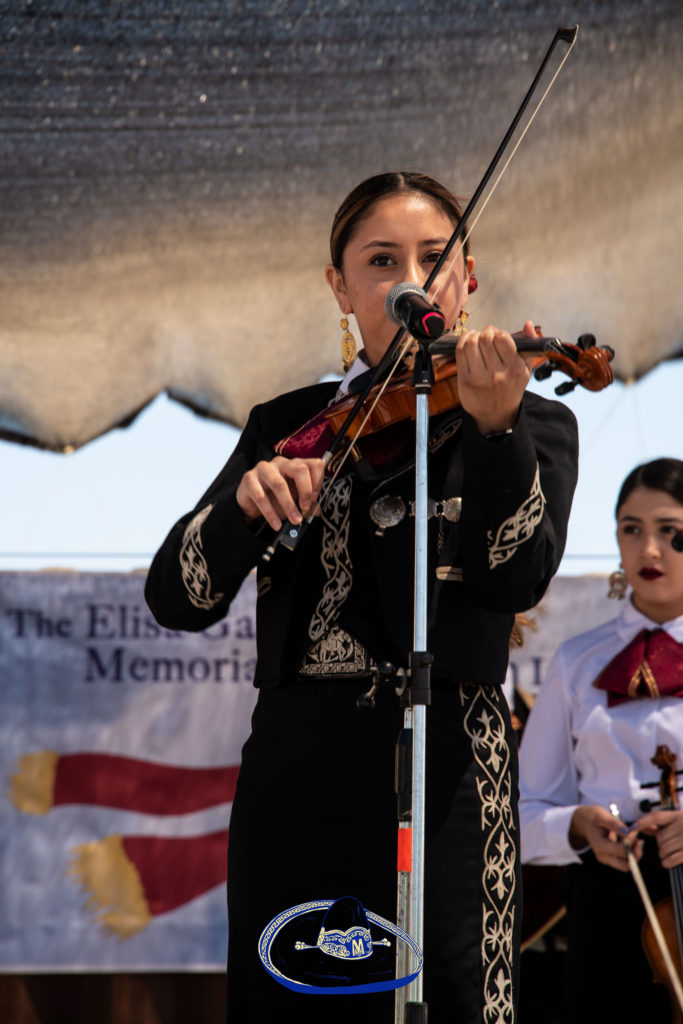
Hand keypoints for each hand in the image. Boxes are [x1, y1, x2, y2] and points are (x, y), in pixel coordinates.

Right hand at [236, 456, 324, 530]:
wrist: (250, 503)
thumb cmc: (275, 498)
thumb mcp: (294, 500)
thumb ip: (307, 504)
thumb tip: (316, 510)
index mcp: (295, 465)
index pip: (314, 464)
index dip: (317, 482)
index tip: (314, 499)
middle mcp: (280, 463)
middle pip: (299, 469)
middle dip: (305, 491)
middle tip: (305, 509)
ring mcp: (263, 469)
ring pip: (279, 484)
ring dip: (289, 505)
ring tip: (294, 521)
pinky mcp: (249, 479)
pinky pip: (261, 496)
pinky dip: (270, 514)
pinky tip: (276, 524)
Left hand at [454, 320, 534, 434]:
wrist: (496, 414)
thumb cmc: (511, 388)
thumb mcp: (525, 370)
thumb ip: (528, 347)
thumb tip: (528, 324)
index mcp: (515, 369)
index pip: (503, 338)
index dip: (498, 332)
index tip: (497, 335)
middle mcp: (497, 374)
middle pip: (485, 339)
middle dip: (485, 332)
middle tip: (486, 335)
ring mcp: (479, 378)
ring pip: (470, 344)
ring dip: (472, 335)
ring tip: (476, 337)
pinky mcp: (465, 381)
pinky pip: (460, 353)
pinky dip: (462, 342)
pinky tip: (467, 342)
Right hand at [569, 805, 640, 871]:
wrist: (583, 821)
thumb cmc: (592, 817)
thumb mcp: (601, 815)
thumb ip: (614, 824)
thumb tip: (628, 833)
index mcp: (600, 846)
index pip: (622, 851)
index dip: (631, 842)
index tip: (633, 831)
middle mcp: (603, 856)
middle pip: (625, 865)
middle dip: (635, 854)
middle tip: (639, 840)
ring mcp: (606, 859)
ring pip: (626, 864)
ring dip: (633, 853)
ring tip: (633, 838)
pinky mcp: (609, 858)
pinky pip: (623, 860)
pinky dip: (629, 852)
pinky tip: (629, 840)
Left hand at [636, 809, 682, 868]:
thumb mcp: (679, 821)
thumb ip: (661, 824)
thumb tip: (641, 826)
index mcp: (679, 815)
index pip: (656, 817)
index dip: (643, 822)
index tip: (632, 828)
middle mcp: (682, 825)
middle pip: (659, 837)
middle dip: (660, 843)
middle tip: (668, 843)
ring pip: (663, 848)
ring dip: (663, 853)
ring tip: (670, 851)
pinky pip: (671, 859)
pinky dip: (667, 862)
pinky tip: (668, 861)